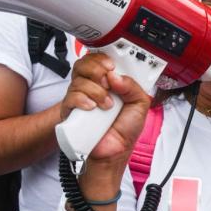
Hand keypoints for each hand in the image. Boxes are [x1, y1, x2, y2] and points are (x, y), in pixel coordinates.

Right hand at [60, 53, 149, 173]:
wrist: (115, 152)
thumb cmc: (125, 129)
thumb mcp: (140, 104)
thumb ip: (133, 86)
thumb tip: (115, 76)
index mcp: (109, 83)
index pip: (98, 60)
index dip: (102, 58)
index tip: (112, 66)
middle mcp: (92, 87)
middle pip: (84, 64)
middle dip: (97, 70)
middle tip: (107, 82)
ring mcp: (80, 98)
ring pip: (79, 80)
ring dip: (96, 91)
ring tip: (107, 105)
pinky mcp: (70, 111)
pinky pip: (71, 97)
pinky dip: (83, 99)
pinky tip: (92, 108)